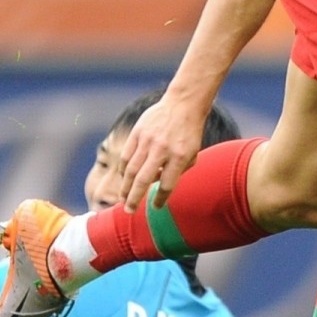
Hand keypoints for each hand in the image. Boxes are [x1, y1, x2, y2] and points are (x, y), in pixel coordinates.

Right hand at [121, 92, 206, 209]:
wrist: (183, 104)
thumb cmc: (189, 133)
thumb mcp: (192, 154)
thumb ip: (178, 171)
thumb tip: (158, 186)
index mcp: (179, 157)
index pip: (167, 185)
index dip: (160, 199)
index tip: (155, 207)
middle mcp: (162, 150)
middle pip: (144, 180)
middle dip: (134, 199)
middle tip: (129, 211)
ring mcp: (148, 141)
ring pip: (131, 170)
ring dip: (125, 187)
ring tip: (123, 199)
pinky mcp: (137, 133)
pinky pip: (126, 156)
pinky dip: (124, 169)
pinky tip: (124, 178)